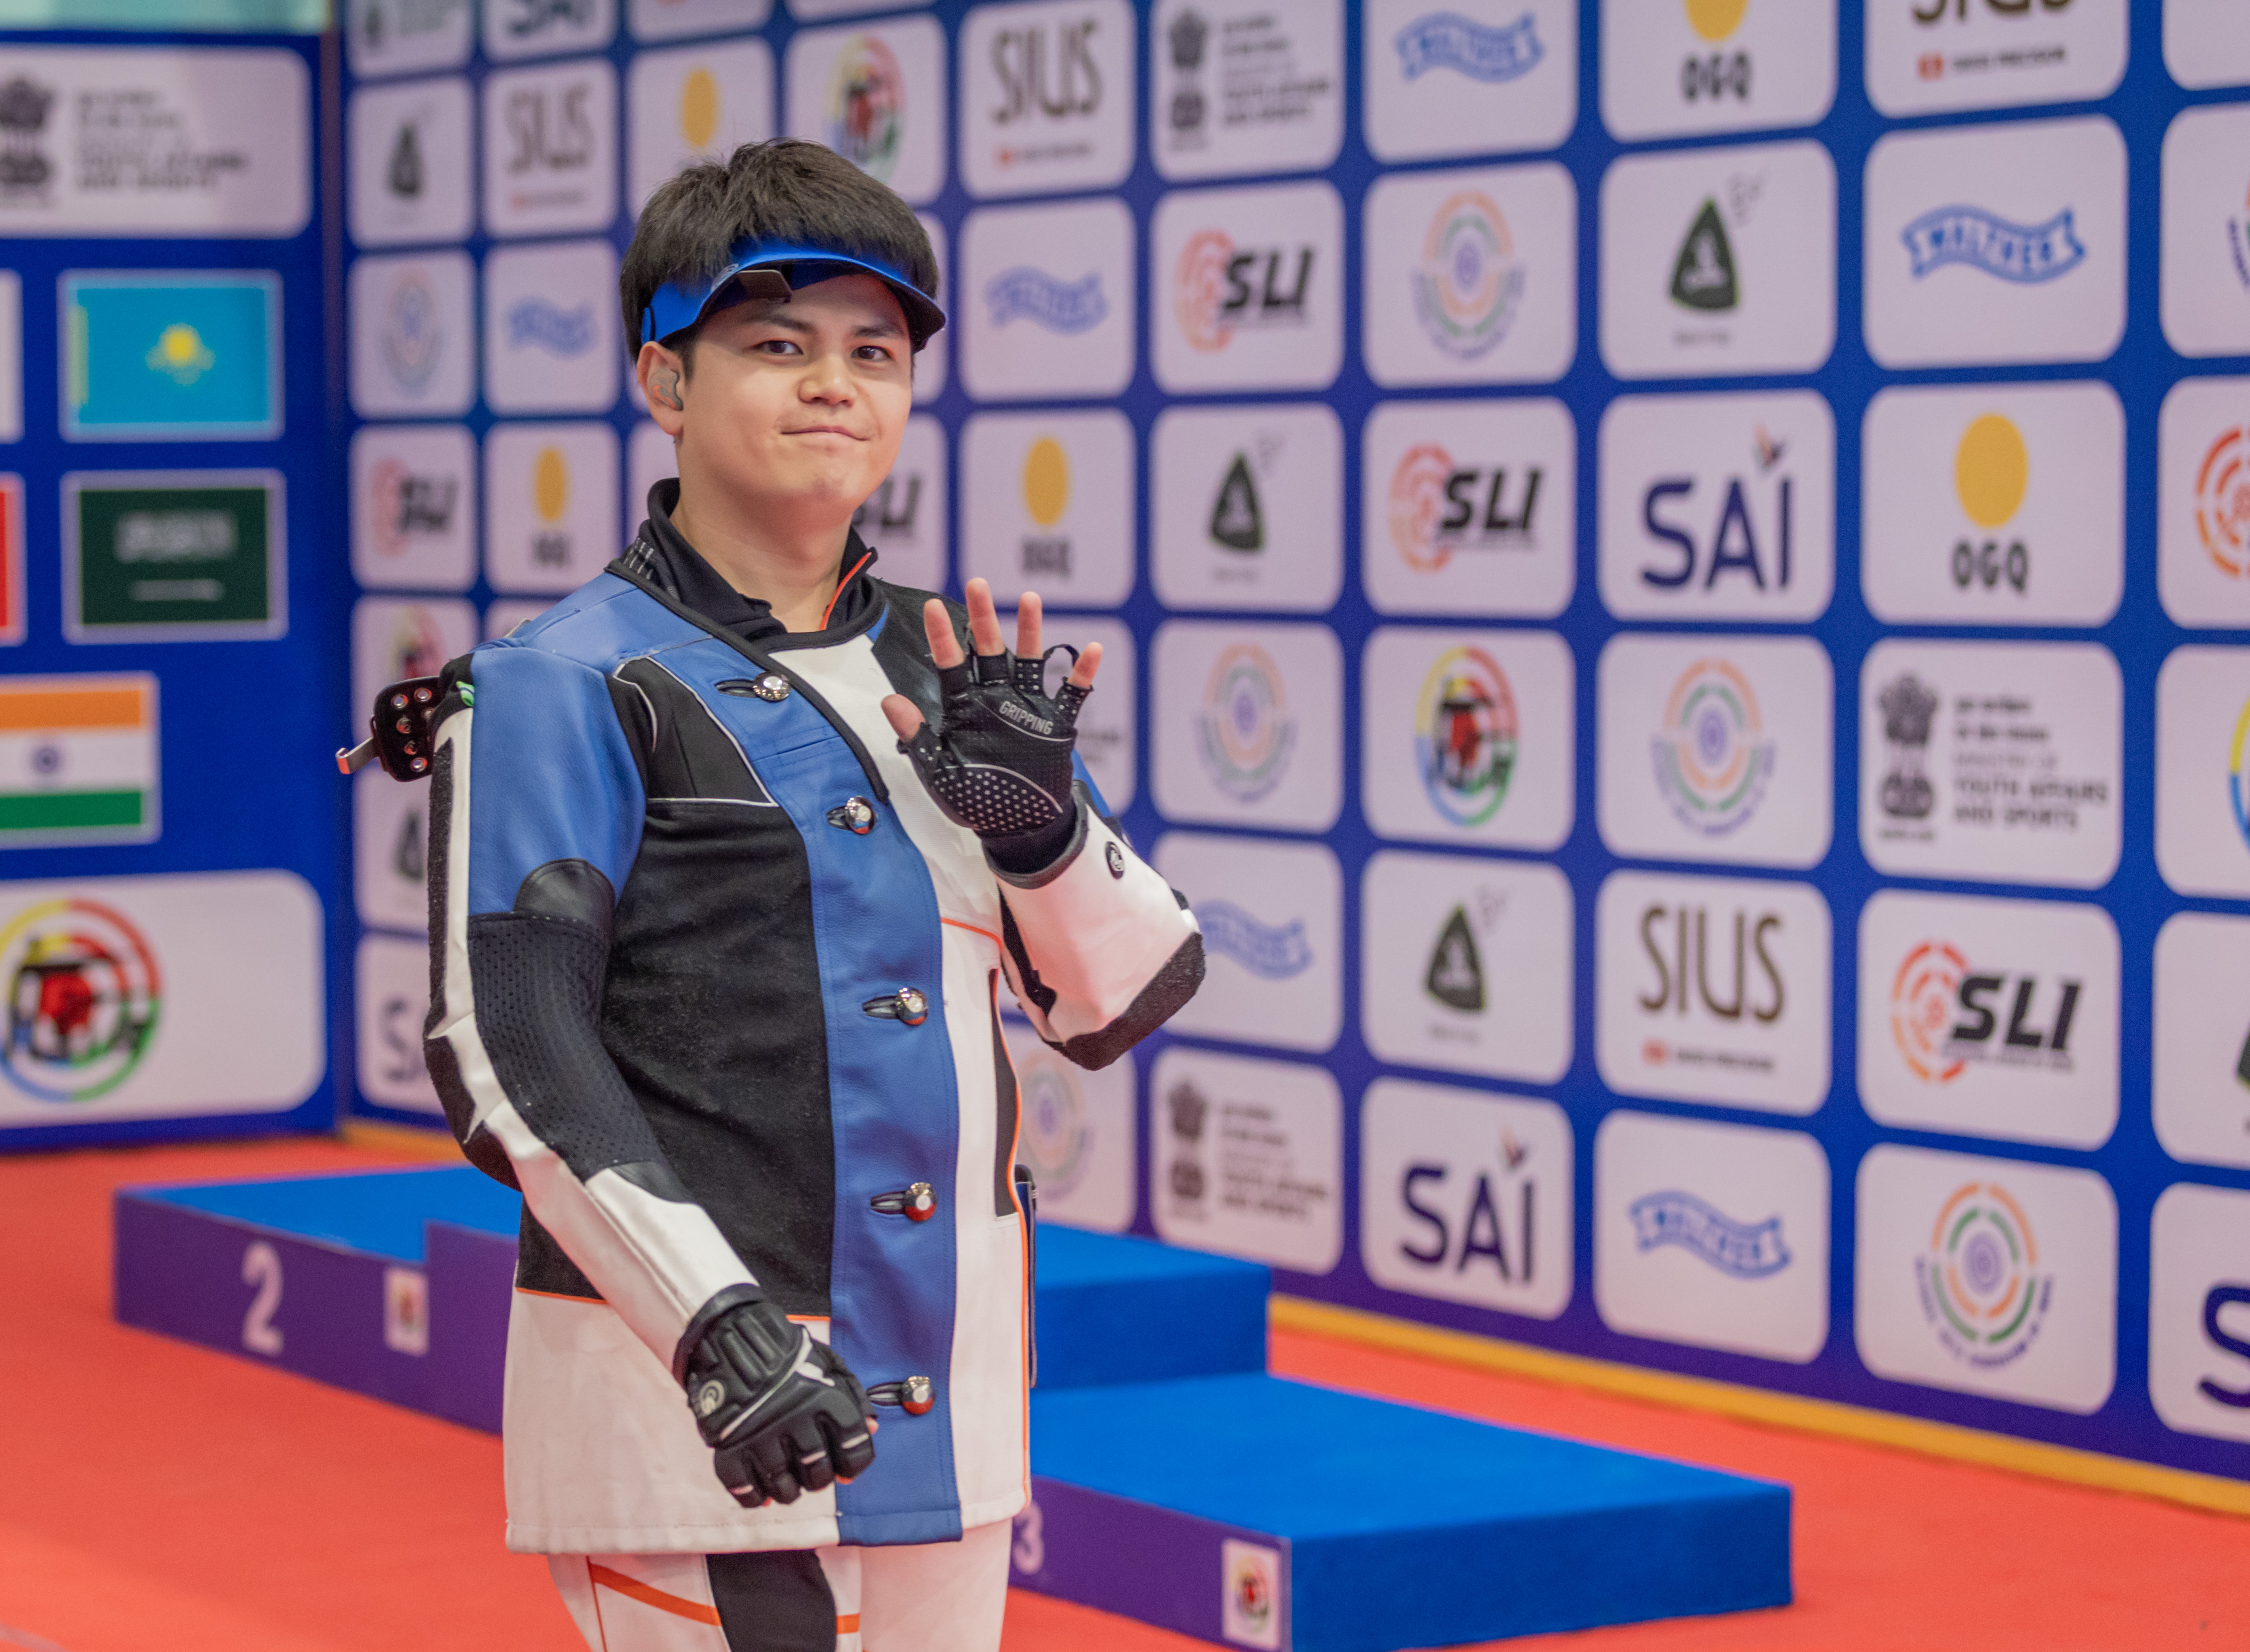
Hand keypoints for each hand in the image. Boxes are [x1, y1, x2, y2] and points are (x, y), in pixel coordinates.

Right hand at [682, 1294, 875, 1507]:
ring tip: (788, 1481)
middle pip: (819, 1473)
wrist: (734, 1342)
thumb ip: (854, 1396)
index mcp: (825, 1399)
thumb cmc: (789, 1358)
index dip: (855, 1464)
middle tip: (812, 1471)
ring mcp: (761, 1437)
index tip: (847, 1469)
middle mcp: (796, 1421)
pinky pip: (745, 1489)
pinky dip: (755, 1496)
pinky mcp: (730, 1448)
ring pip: (784, 1488)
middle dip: (819, 1479)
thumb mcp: (829, 1364)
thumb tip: (871, 1429)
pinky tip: (762, 1489)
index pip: (854, 1447)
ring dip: (790, 1491)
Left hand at [881, 580, 1101, 858]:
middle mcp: (996, 700)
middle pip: (988, 650)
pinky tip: (1093, 650)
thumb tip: (888, 701)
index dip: (942, 637)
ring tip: (1031, 599)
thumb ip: (917, 736)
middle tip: (976, 583)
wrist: (1018, 827)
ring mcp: (1027, 709)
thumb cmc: (976, 802)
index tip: (933, 607)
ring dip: (1030, 632)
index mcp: (965, 709)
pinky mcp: (1056, 725)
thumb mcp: (939, 773)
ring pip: (1028, 661)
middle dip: (983, 617)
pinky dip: (1083, 674)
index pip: (950, 665)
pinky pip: (1073, 695)